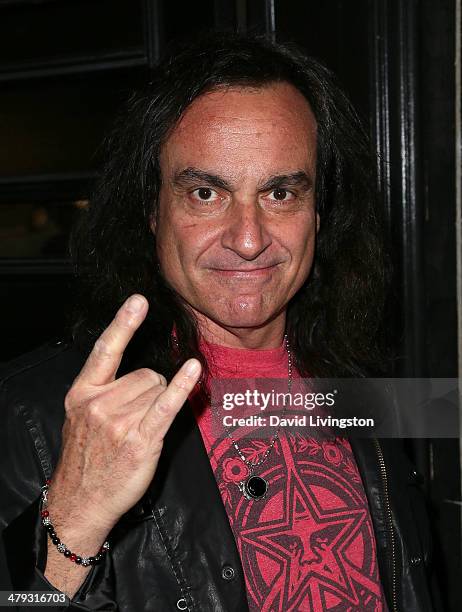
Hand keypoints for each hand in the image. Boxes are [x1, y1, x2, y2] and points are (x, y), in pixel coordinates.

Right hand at [47, 294, 200, 536]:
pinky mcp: (141, 439)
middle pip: (147, 374)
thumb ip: (104, 390)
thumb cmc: (86, 457)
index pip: (105, 350)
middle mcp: (100, 403)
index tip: (138, 301)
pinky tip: (194, 369)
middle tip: (136, 418)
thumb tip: (145, 373)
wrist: (80, 502)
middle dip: (150, 391)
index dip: (123, 323)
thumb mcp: (81, 417)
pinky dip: (183, 387)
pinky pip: (167, 405)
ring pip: (159, 390)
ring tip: (139, 429)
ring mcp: (119, 422)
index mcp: (82, 392)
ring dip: (158, 405)